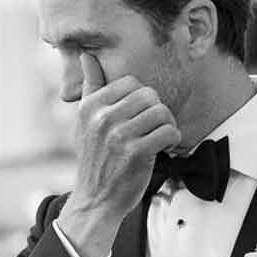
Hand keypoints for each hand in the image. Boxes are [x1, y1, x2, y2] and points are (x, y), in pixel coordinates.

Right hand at [59, 51, 179, 256]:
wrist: (95, 201)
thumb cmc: (94, 160)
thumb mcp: (84, 122)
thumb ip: (90, 87)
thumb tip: (86, 55)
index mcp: (90, 107)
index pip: (131, 82)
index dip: (141, 99)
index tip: (138, 117)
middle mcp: (102, 118)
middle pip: (150, 95)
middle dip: (157, 112)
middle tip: (152, 129)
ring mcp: (119, 135)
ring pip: (162, 112)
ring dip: (166, 126)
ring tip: (157, 139)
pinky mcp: (137, 153)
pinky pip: (169, 132)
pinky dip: (172, 140)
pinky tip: (163, 149)